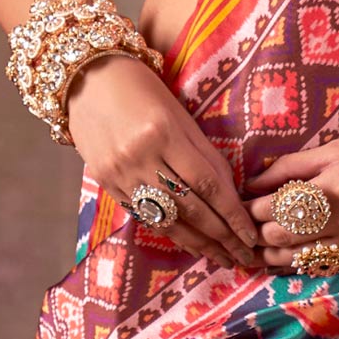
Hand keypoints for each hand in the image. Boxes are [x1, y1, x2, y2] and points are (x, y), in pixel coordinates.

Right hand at [64, 54, 258, 270]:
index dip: (232, 215)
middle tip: (244, 257)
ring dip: (199, 244)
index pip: (208, 184)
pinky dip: (171, 232)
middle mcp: (140, 157)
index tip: (250, 235)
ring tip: (222, 258)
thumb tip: (231, 194)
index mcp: (164, 133)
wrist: (87, 79)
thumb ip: (204, 153)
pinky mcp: (107, 183)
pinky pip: (145, 216)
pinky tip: (191, 244)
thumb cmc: (142, 89)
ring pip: (167, 219)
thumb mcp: (179, 114)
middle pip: (190, 208)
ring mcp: (120, 173)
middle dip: (222, 237)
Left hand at [246, 126, 338, 268]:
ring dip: (273, 255)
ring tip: (260, 247)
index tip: (243, 204)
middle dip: (257, 233)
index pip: (275, 206)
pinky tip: (289, 259)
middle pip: (281, 237)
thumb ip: (293, 166)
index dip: (251, 208)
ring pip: (299, 259)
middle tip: (247, 226)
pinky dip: (301, 265)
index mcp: (333, 185)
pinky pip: (325, 267)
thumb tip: (253, 182)